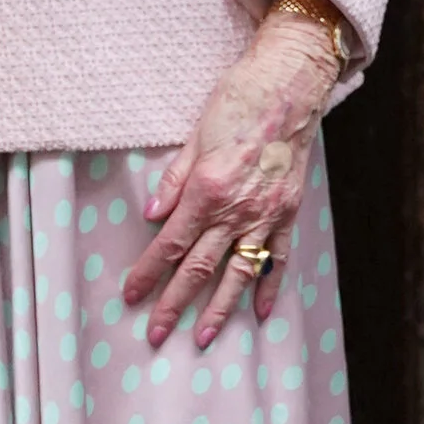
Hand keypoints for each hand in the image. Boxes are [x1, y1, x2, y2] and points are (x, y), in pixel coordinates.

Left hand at [122, 7, 342, 350]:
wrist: (291, 86)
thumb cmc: (239, 101)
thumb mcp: (195, 136)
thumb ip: (173, 179)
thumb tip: (153, 214)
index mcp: (208, 190)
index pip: (171, 243)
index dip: (149, 273)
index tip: (132, 295)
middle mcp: (237, 210)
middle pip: (200, 267)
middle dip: (175, 304)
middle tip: (156, 334)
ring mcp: (267, 215)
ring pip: (238, 273)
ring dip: (219, 309)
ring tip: (203, 337)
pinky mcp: (289, 212)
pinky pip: (279, 258)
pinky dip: (269, 287)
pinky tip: (260, 312)